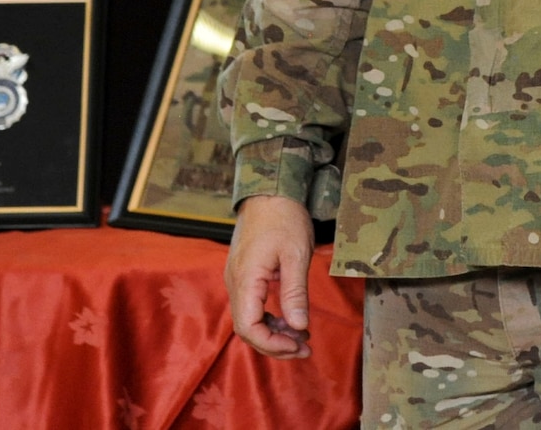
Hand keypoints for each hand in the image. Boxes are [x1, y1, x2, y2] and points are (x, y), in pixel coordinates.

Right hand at [225, 193, 314, 358]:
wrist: (270, 191)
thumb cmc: (284, 218)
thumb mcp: (296, 255)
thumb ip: (295, 293)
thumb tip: (299, 326)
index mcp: (246, 280)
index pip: (249, 327)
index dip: (272, 344)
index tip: (298, 346)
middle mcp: (235, 283)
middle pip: (247, 329)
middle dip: (275, 344)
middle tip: (305, 348)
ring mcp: (237, 279)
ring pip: (249, 319)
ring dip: (274, 333)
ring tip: (302, 338)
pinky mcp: (244, 275)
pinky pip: (252, 306)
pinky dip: (270, 318)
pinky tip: (290, 320)